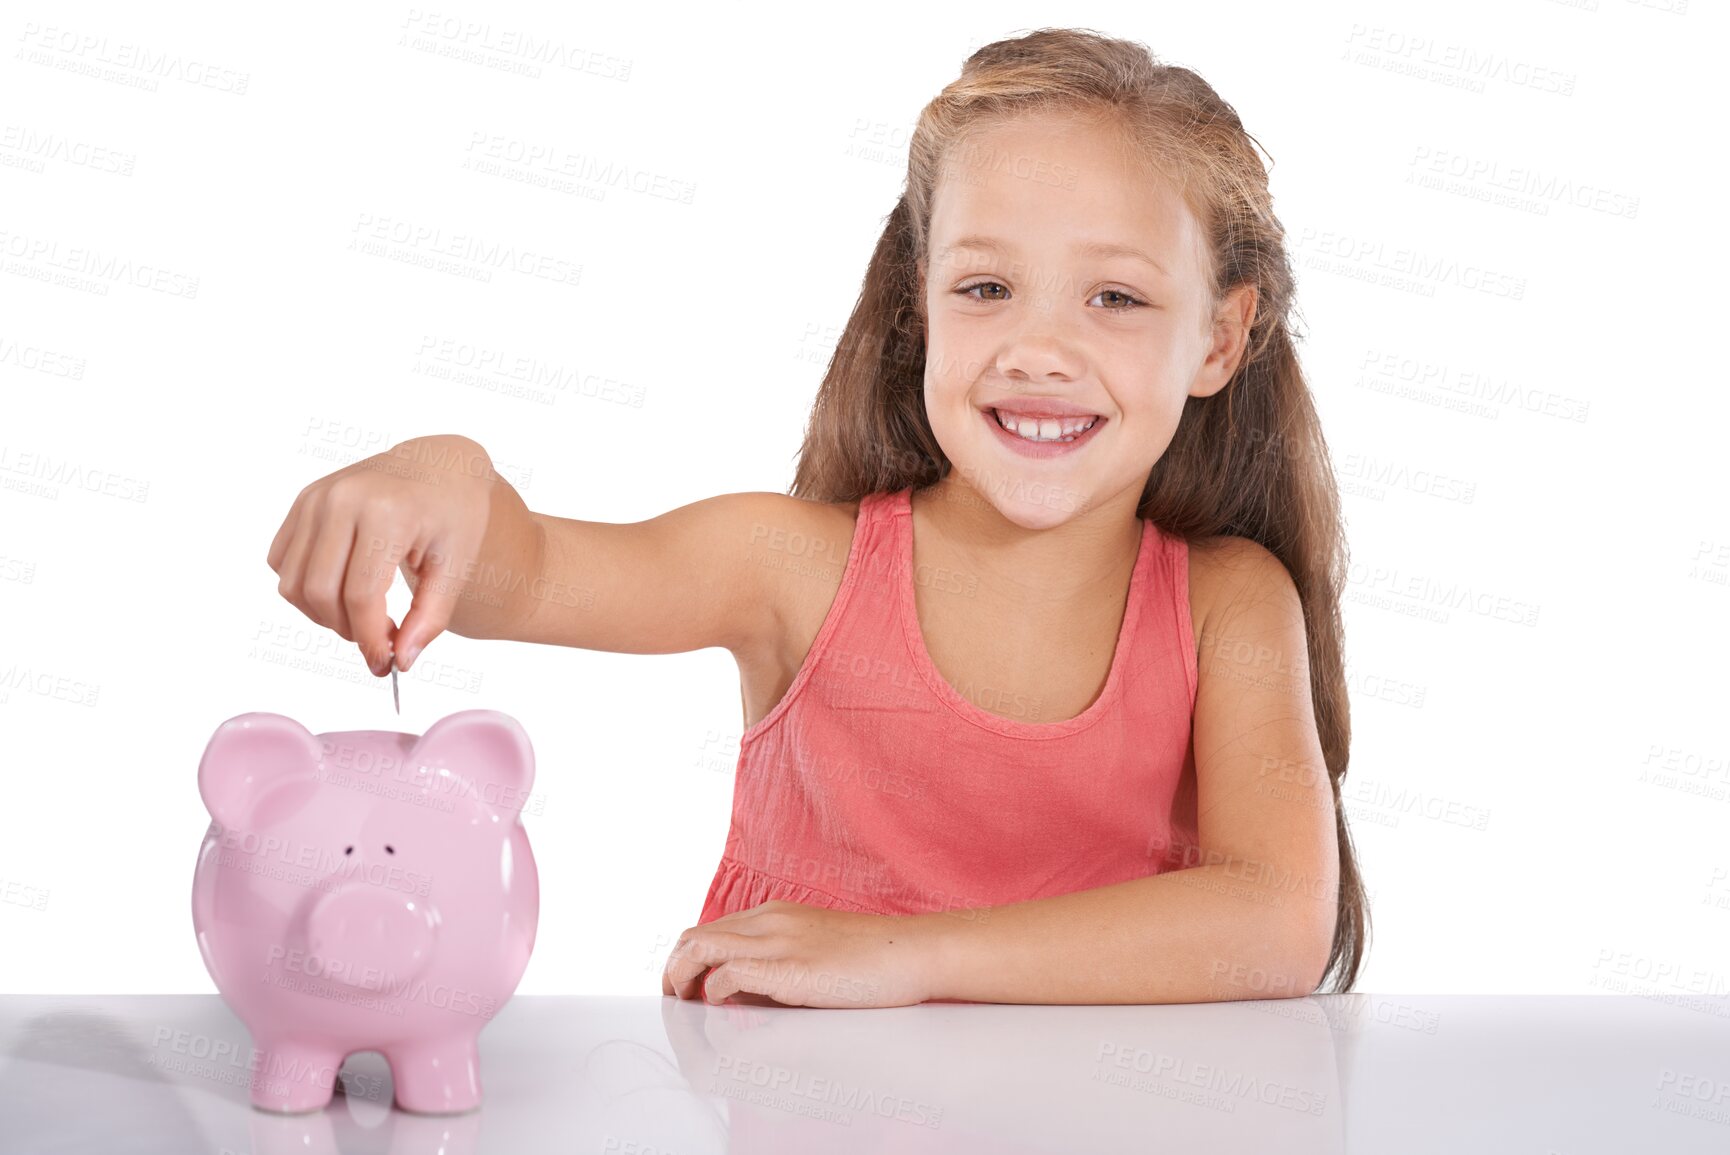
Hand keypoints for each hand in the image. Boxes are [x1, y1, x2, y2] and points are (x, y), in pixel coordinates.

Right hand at [266, 434, 515, 675]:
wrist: (439, 465)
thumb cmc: (453, 514)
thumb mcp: (457, 565)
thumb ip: (431, 617)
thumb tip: (402, 662)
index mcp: (387, 512)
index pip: (361, 595)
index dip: (370, 639)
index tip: (387, 663)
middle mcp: (342, 499)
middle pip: (321, 593)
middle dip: (347, 630)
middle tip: (378, 638)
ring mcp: (316, 498)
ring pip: (293, 584)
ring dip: (322, 615)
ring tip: (362, 614)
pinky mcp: (302, 501)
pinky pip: (281, 562)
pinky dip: (304, 589)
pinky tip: (342, 588)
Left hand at [660, 900, 943, 1008]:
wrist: (913, 951)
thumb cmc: (873, 957)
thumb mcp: (814, 949)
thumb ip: (777, 962)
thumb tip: (741, 992)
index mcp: (774, 914)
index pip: (708, 930)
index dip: (686, 960)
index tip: (684, 988)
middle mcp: (769, 921)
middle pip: (694, 936)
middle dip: (673, 970)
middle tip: (676, 1000)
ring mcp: (779, 941)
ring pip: (700, 948)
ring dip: (681, 979)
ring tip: (685, 1005)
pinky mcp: (791, 968)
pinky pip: (729, 974)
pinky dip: (714, 992)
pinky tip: (724, 1007)